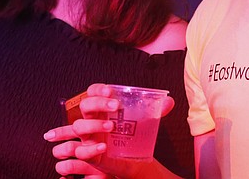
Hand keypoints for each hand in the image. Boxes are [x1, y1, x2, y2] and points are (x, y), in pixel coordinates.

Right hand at [44, 83, 174, 178]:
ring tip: (111, 127)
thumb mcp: (144, 121)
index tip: (110, 90)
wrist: (133, 159)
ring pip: (79, 126)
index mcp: (102, 108)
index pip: (92, 92)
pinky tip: (104, 147)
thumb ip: (155, 111)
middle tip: (115, 105)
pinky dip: (91, 148)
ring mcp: (89, 137)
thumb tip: (169, 101)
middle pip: (85, 105)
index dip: (97, 89)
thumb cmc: (132, 135)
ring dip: (93, 124)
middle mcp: (92, 120)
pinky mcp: (90, 154)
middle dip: (98, 103)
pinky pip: (82, 151)